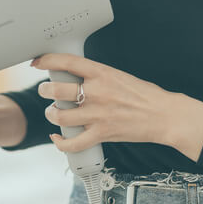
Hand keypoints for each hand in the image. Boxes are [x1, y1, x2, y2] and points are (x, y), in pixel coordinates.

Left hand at [31, 53, 175, 152]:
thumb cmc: (144, 95)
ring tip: (52, 113)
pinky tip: (57, 138)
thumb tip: (75, 76)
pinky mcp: (102, 134)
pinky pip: (73, 143)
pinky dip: (60, 143)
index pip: (67, 61)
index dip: (47, 61)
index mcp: (102, 72)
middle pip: (57, 91)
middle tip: (45, 91)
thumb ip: (96, 77)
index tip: (38, 62)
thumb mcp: (119, 76)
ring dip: (51, 115)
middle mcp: (97, 92)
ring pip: (60, 116)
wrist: (164, 115)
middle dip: (45, 91)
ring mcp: (98, 114)